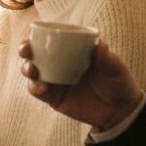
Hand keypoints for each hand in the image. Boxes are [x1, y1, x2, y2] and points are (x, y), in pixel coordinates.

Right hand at [19, 39, 143, 131]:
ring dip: (27, 68)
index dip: (37, 35)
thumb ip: (106, 57)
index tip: (33, 35)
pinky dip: (35, 88)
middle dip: (25, 50)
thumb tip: (99, 45)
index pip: (50, 38)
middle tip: (26, 51)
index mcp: (70, 50)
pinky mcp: (53, 97)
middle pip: (34, 53)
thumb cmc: (118, 82)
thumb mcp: (115, 67)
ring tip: (33, 70)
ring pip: (32, 71)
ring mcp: (54, 80)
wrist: (120, 111)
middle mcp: (58, 63)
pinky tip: (42, 88)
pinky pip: (38, 91)